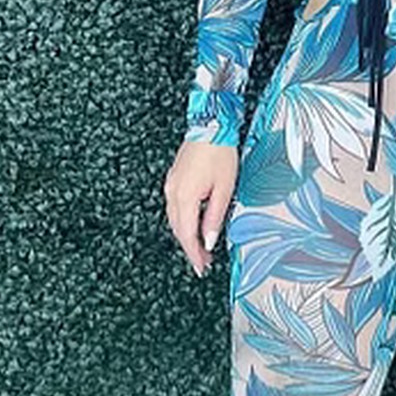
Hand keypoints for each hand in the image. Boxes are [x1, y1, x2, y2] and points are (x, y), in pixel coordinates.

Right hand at [163, 139, 239, 276]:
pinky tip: (194, 225)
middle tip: (203, 263)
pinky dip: (183, 221)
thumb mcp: (224, 189)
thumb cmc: (220, 154)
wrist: (211, 127)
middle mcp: (172, 193)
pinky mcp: (173, 179)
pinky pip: (175, 207)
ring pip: (175, 220)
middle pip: (178, 229)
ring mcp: (171, 186)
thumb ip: (214, 217)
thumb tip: (208, 241)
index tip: (201, 268)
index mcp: (184, 197)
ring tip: (201, 248)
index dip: (194, 254)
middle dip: (190, 248)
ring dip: (186, 235)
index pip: (187, 235)